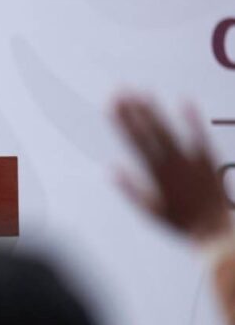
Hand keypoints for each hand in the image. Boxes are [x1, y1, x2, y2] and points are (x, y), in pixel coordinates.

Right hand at [112, 95, 231, 244]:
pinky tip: (185, 100)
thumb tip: (110, 170)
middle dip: (134, 111)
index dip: (122, 122)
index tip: (111, 105)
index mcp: (155, 175)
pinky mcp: (208, 160)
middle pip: (149, 132)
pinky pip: (199, 136)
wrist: (214, 232)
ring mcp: (191, 161)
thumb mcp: (149, 210)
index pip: (134, 142)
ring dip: (155, 111)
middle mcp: (172, 164)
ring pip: (169, 131)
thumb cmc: (181, 223)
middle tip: (121, 91)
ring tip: (144, 92)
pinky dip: (191, 119)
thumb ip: (129, 189)